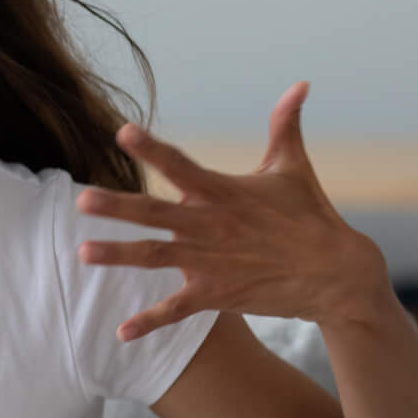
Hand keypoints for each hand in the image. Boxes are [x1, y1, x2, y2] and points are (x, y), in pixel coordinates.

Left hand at [75, 81, 383, 339]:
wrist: (336, 274)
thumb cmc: (311, 215)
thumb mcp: (293, 166)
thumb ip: (286, 124)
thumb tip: (300, 83)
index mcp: (224, 192)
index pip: (180, 165)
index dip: (152, 148)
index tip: (122, 132)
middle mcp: (211, 225)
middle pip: (155, 214)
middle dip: (117, 207)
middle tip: (81, 199)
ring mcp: (211, 262)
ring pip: (155, 257)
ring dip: (119, 255)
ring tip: (83, 252)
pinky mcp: (216, 294)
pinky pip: (177, 310)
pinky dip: (149, 322)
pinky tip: (121, 334)